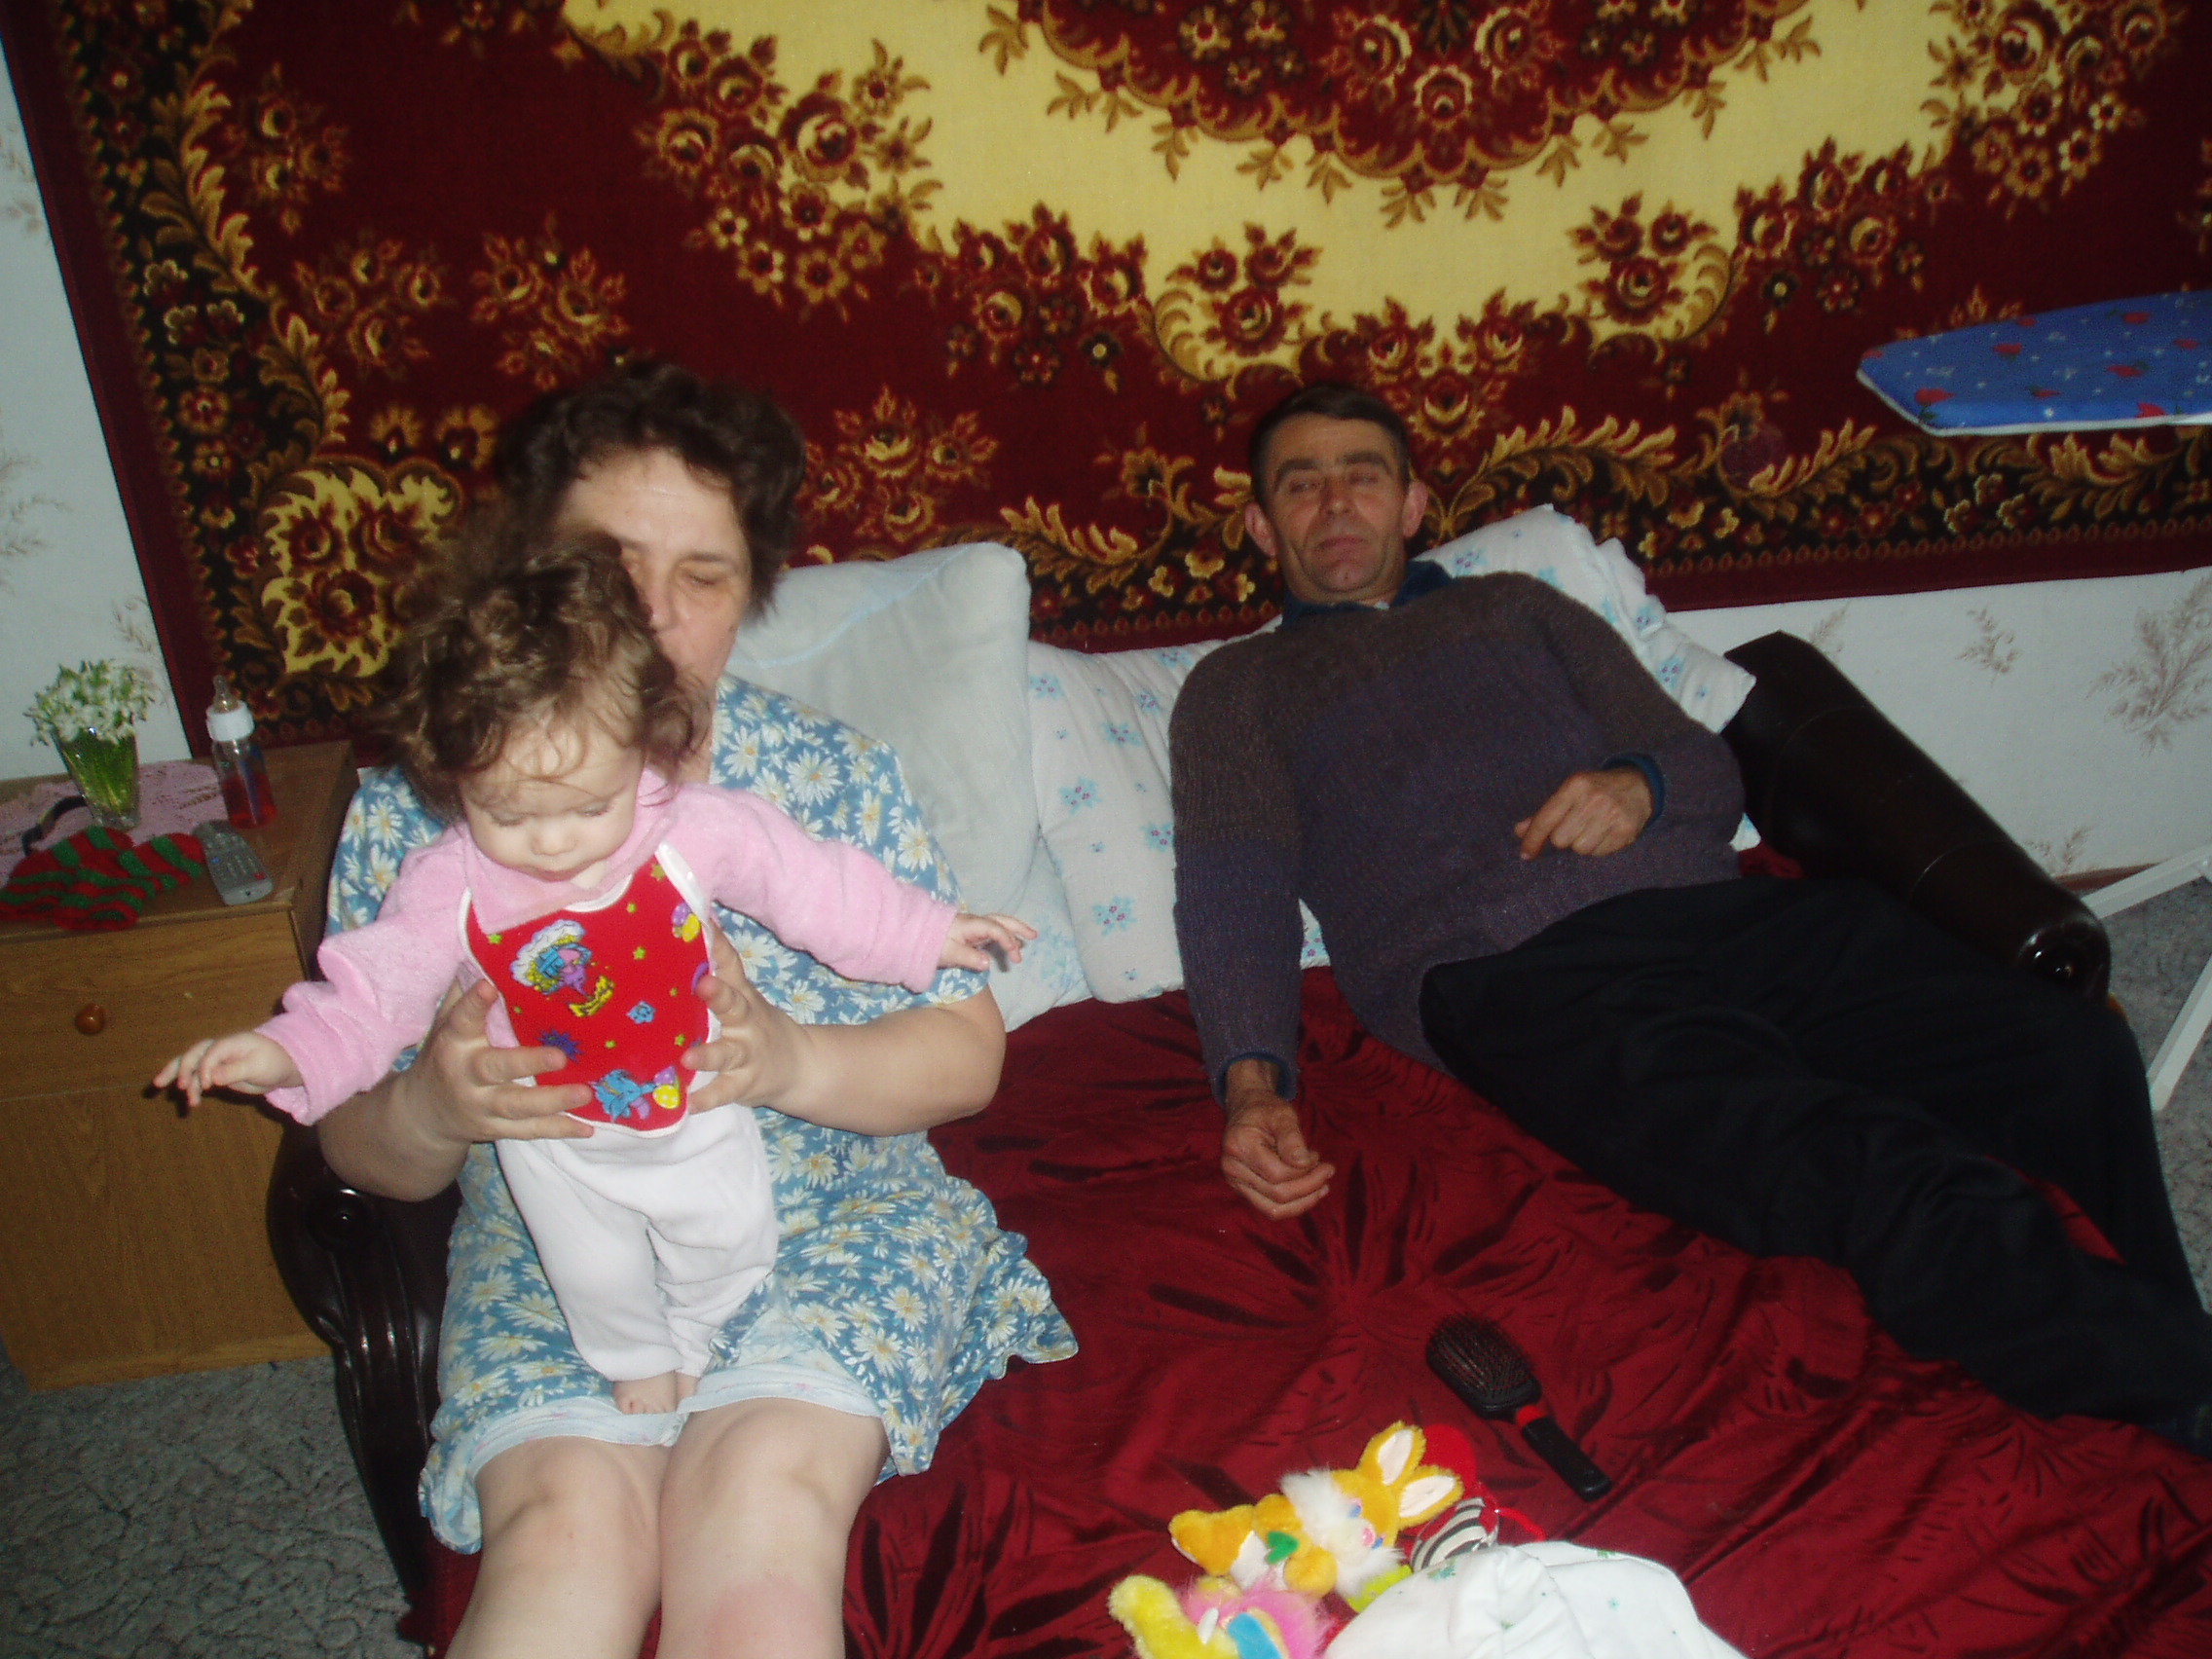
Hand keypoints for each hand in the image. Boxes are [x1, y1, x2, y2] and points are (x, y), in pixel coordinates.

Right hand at [154, 1031, 299, 1109]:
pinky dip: (192, 1089)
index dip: (205, 1068)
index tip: (207, 1085)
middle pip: (193, 1054)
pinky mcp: (215, 1073)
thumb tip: (212, 1077)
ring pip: (191, 1066)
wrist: (280, 1066)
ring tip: (186, 1102)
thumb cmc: (272, 1061)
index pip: (211, 1052)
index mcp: (231, 1043)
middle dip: (183, 1069)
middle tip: (181, 1087)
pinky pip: (198, 1079)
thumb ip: (235, 1071)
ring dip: (183, 1081)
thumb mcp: (258, 1066)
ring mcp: (216, 1061)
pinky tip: (191, 1104)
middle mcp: (219, 1049)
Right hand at [408, 977, 595, 1142]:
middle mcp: (465, 1075)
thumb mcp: (445, 1023)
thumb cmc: (445, 1054)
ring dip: (552, 1101)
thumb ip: (465, 992)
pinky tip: (587, 1127)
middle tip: (560, 1057)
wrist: (422, 1114)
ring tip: (586, 1092)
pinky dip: (557, 1129)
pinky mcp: (494, 1128)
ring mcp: (480, 1106)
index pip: (461, 1020)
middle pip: (496, 1069)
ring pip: (516, 1106)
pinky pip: (528, 1131)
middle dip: (527, 1064)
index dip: (473, 1004)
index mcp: (453, 1042)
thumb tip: (487, 949)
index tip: (488, 987)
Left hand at [683, 927, 808, 1109]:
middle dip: (718, 995)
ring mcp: (747, 1054)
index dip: (720, 948)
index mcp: (742, 997)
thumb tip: (700, 922)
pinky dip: (708, 1098)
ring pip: (727, 1053)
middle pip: (733, 1005)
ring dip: (708, 1054)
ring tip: (687, 1057)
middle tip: (703, 984)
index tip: (703, 927)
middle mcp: (746, 1022)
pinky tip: (689, 1104)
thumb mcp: (744, 995)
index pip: (731, 967)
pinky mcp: (745, 1083)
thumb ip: (721, 967)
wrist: (801, 1066)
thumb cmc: (756, 1024)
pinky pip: (726, 1091)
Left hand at [940, 911, 1039, 971]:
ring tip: (1025, 942)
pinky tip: (1007, 946)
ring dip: (1013, 931)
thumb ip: (969, 958)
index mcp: (971, 925)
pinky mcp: (970, 933)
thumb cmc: (933, 943)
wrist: (917, 935)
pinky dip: (1003, 936)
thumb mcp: (949, 953)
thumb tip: (988, 963)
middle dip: (1018, 927)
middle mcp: (975, 923)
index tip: (1015, 955)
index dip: (1007, 940)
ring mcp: (973, 927)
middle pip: (1001, 921)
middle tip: (1034, 935)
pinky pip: (991, 932)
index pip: (995, 929)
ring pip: (997, 924)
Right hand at [1221, 1060, 1334, 1219]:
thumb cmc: (1266, 1110)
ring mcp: (1235, 1183)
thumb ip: (1292, 1139)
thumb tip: (1305, 1164)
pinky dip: (1294, 1206)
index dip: (1304, 1171)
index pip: (1277, 1174)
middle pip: (1277, 1194)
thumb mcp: (1282, 1115)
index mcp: (1239, 1146)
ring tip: (1323, 1187)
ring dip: (1304, 1202)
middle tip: (1328, 1170)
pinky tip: (1312, 1194)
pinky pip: (1270, 1209)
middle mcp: (1232, 1169)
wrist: (1247, 1110)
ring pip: (1274, 1209)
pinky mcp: (1244, 1191)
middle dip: (1309, 1186)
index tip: (1316, 1155)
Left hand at [1515, 767, 1653, 859]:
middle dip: (1564, 838)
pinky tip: (1605, 833)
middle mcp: (1593, 799)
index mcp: (1575, 786)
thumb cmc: (1596, 791)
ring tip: (1592, 828)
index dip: (1532, 839)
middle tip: (1575, 826)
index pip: (1545, 819)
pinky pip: (1599, 853)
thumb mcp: (1570, 793)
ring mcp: (1612, 814)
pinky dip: (1598, 848)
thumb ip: (1544, 813)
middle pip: (1560, 839)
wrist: (1639, 785)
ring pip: (1580, 849)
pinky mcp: (1626, 830)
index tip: (1525, 854)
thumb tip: (1519, 831)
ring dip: (1582, 843)